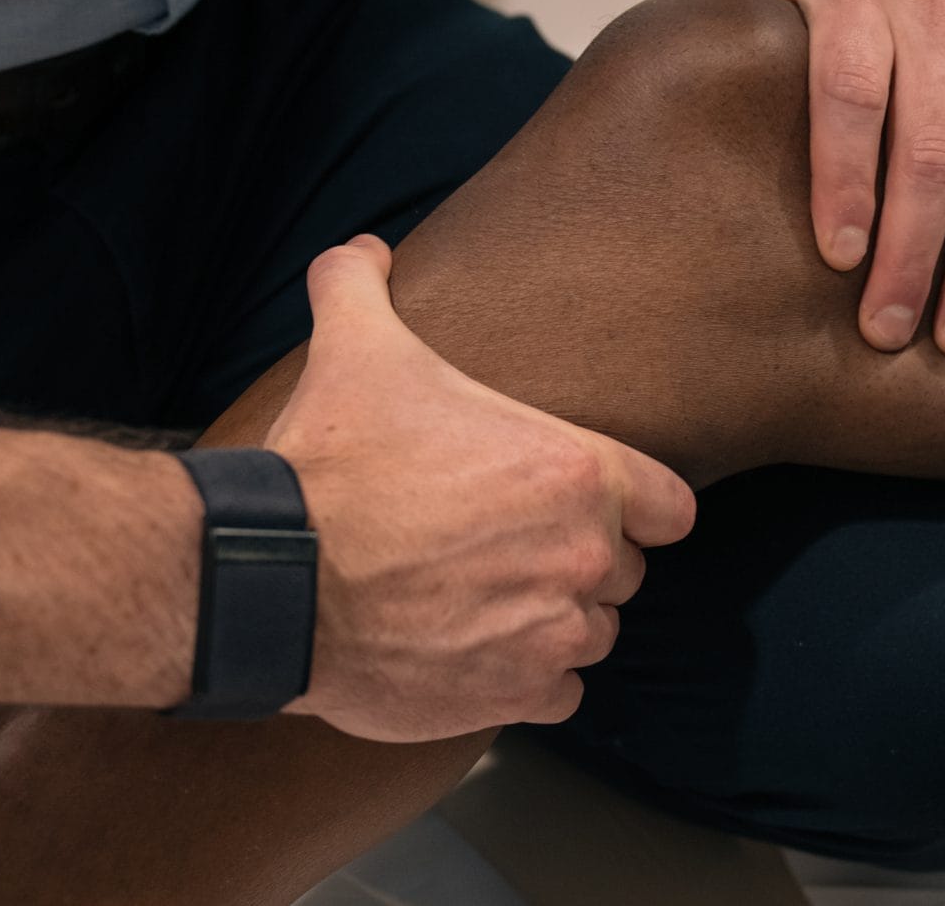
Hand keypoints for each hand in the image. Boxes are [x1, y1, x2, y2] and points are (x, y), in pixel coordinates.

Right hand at [266, 236, 695, 742]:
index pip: (671, 506)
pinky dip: (528, 681)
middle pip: (624, 570)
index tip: (595, 506)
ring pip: (593, 633)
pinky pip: (559, 695)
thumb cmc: (330, 462)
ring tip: (492, 601)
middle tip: (511, 548)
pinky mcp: (515, 695)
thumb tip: (362, 249)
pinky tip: (481, 654)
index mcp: (579, 472)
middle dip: (578, 561)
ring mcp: (552, 632)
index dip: (636, 506)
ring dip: (555, 621)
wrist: (272, 576)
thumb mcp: (354, 347)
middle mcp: (584, 556)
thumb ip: (365, 285)